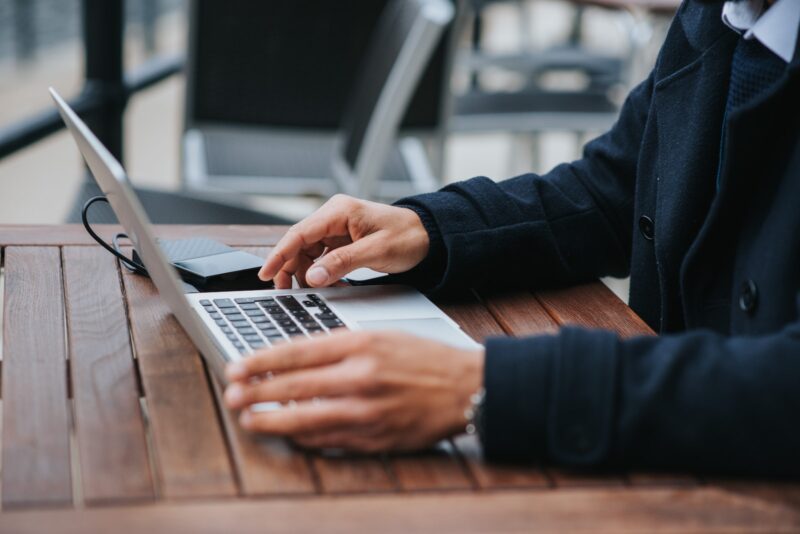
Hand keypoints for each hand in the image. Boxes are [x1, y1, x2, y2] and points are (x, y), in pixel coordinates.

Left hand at [223, 331, 484, 452]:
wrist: (465, 388)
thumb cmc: (424, 359)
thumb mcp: (381, 336)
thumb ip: (339, 347)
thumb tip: (294, 360)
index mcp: (360, 345)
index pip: (297, 352)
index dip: (261, 361)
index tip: (238, 367)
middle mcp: (360, 377)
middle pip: (294, 386)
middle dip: (256, 392)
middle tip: (231, 395)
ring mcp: (366, 411)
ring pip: (305, 420)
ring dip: (272, 421)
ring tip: (250, 419)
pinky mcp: (374, 438)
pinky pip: (328, 440)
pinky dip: (304, 438)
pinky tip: (290, 434)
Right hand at [260, 195, 429, 288]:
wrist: (430, 235)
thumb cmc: (408, 237)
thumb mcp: (376, 251)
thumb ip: (342, 263)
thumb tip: (312, 277)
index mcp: (339, 212)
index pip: (299, 233)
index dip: (279, 254)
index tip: (266, 273)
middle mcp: (334, 217)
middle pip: (299, 244)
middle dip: (290, 268)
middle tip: (286, 292)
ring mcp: (337, 228)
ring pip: (308, 252)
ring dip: (306, 273)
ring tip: (313, 292)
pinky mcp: (342, 240)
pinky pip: (322, 257)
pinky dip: (321, 272)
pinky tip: (329, 286)